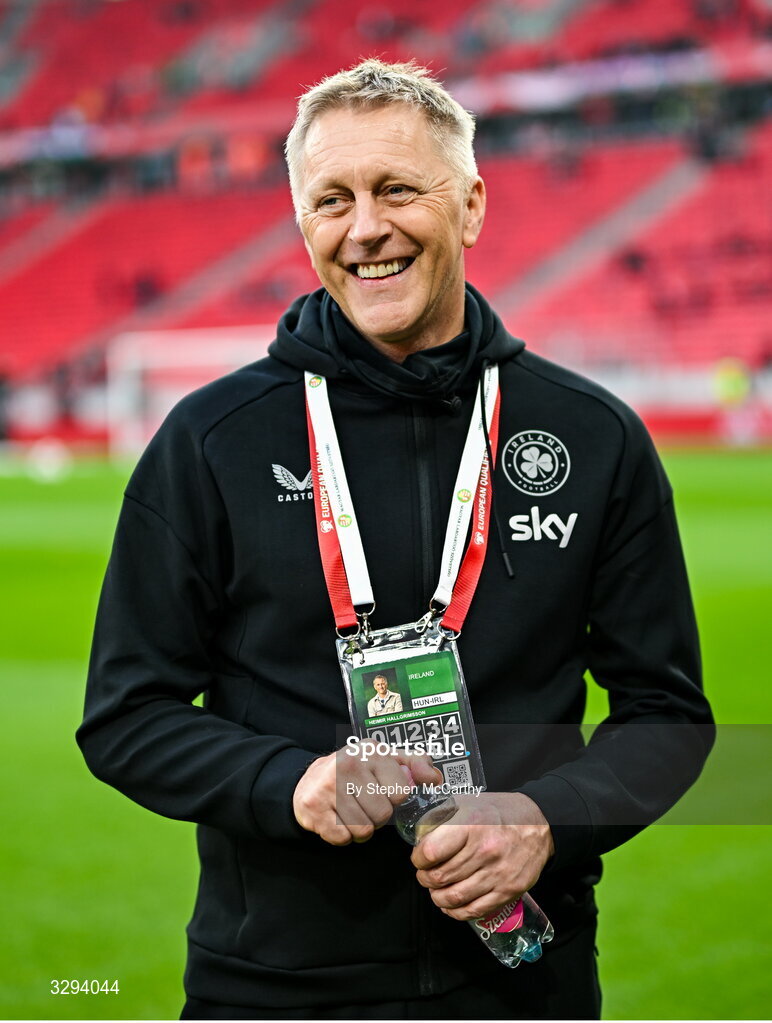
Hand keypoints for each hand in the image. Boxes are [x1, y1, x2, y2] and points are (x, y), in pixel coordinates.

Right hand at [293, 746, 441, 845]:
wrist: (309, 782)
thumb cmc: (355, 772)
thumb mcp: (385, 759)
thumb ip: (414, 764)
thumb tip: (435, 779)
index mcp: (371, 750)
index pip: (401, 792)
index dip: (394, 798)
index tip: (381, 790)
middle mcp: (348, 764)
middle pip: (383, 814)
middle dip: (377, 816)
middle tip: (364, 803)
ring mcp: (328, 786)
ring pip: (364, 829)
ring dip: (361, 828)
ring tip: (351, 811)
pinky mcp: (314, 808)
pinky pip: (343, 838)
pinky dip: (343, 836)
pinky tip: (337, 818)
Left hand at [411, 792, 553, 920]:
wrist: (540, 824)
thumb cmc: (502, 811)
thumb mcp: (470, 802)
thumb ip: (444, 816)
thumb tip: (420, 834)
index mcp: (472, 825)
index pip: (432, 852)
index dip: (418, 859)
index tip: (418, 858)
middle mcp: (485, 851)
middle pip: (441, 877)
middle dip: (425, 879)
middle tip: (425, 875)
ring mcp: (498, 874)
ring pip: (454, 897)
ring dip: (438, 897)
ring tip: (435, 890)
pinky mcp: (508, 891)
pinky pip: (475, 910)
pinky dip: (456, 912)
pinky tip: (450, 905)